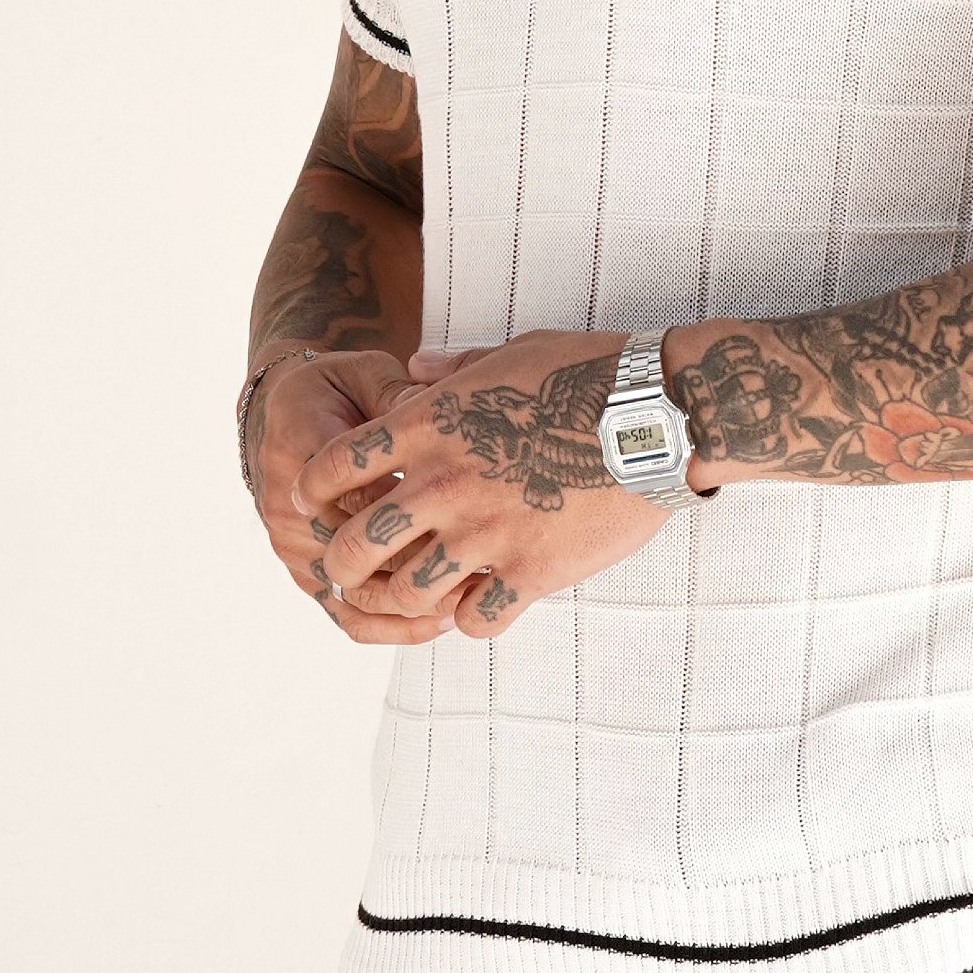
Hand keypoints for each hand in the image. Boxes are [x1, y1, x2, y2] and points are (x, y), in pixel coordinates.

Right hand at [245, 349, 460, 645]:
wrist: (285, 415)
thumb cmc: (338, 390)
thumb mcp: (365, 374)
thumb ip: (397, 395)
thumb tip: (433, 407)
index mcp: (302, 450)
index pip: (362, 496)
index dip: (418, 514)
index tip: (473, 520)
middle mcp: (290, 509)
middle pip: (363, 556)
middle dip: (424, 565)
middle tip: (484, 567)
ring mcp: (295, 549)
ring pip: (356, 597)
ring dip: (414, 604)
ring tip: (471, 600)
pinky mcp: (306, 574)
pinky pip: (346, 616)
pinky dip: (393, 626)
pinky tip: (438, 621)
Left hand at [289, 329, 671, 638]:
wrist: (658, 416)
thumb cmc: (589, 372)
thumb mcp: (512, 352)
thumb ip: (452, 368)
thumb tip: (413, 368)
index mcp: (432, 424)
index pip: (334, 466)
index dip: (315, 488)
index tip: (319, 502)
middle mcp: (445, 483)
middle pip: (353, 546)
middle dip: (344, 562)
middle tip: (356, 566)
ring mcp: (485, 533)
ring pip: (407, 594)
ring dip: (407, 596)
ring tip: (422, 590)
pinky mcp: (530, 572)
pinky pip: (473, 620)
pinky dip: (471, 617)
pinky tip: (484, 600)